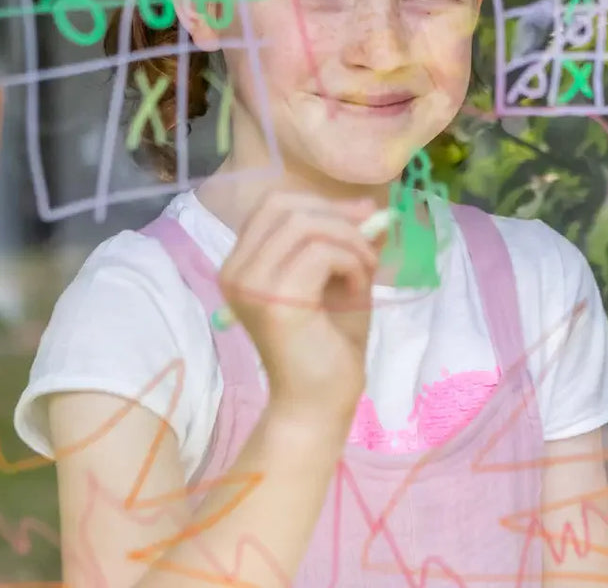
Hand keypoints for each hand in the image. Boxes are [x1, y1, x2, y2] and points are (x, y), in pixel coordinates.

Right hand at [217, 192, 380, 430]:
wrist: (319, 406)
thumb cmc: (328, 344)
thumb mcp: (340, 278)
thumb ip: (348, 241)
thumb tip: (373, 207)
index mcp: (241, 263)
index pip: (272, 204)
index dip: (319, 202)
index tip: (361, 216)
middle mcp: (235, 270)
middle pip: (284, 206)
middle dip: (337, 215)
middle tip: (369, 241)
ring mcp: (251, 285)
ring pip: (304, 225)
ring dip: (348, 240)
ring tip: (366, 269)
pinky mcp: (275, 302)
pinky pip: (320, 253)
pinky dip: (350, 261)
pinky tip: (358, 289)